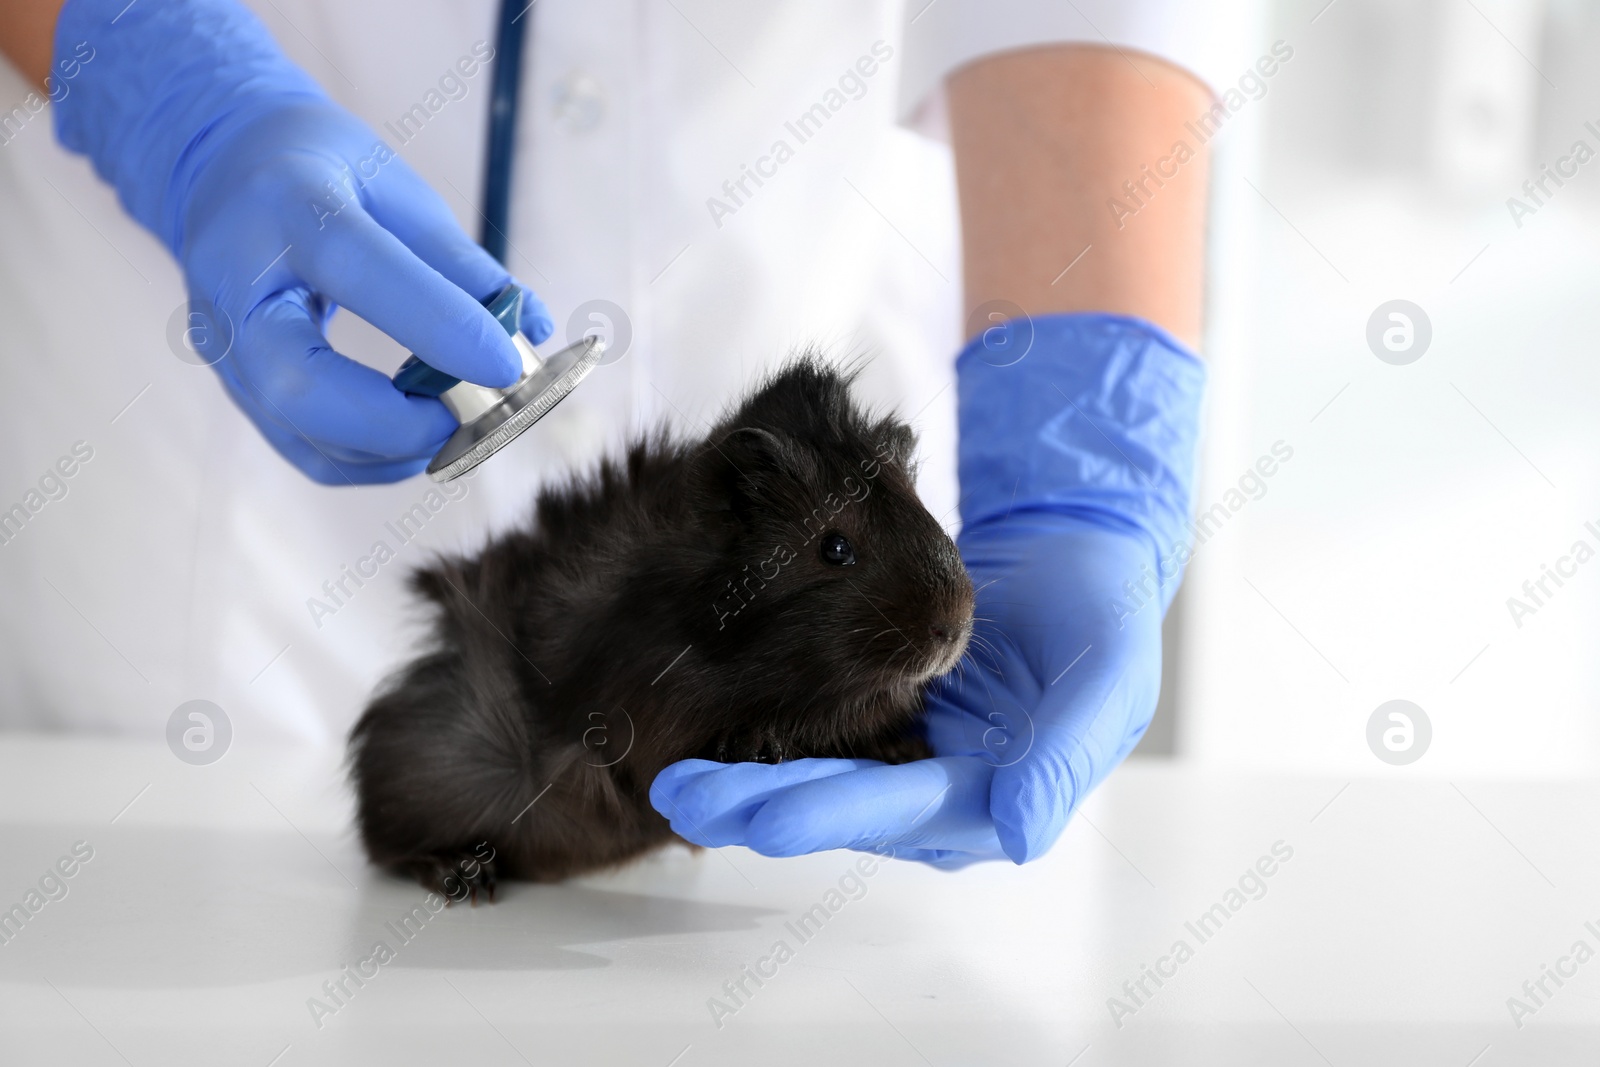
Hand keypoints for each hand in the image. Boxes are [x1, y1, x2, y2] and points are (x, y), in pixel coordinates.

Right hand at [56, 0, 550, 482]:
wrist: (218, 167)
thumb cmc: (321, 169)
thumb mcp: (393, 183)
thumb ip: (459, 261)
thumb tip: (530, 332)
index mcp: (284, 205)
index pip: (355, 269)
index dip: (438, 325)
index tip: (507, 366)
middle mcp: (236, 284)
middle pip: (298, 385)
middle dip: (399, 421)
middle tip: (474, 413)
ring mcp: (225, 345)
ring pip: (300, 432)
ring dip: (396, 448)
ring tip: (459, 421)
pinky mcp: (236, 385)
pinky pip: (303, 449)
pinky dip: (372, 459)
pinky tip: (420, 436)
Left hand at [651, 313, 1204, 866]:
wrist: (1074, 551)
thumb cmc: (1102, 616)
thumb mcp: (1108, 680)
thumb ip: (1064, 757)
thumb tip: (1019, 832)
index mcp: (994, 801)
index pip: (899, 812)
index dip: (829, 814)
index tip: (761, 819)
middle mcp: (939, 795)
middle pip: (837, 804)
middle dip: (755, 804)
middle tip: (679, 794)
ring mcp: (904, 758)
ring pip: (813, 777)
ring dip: (744, 780)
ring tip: (672, 774)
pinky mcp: (877, 716)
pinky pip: (813, 733)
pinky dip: (761, 735)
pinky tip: (706, 730)